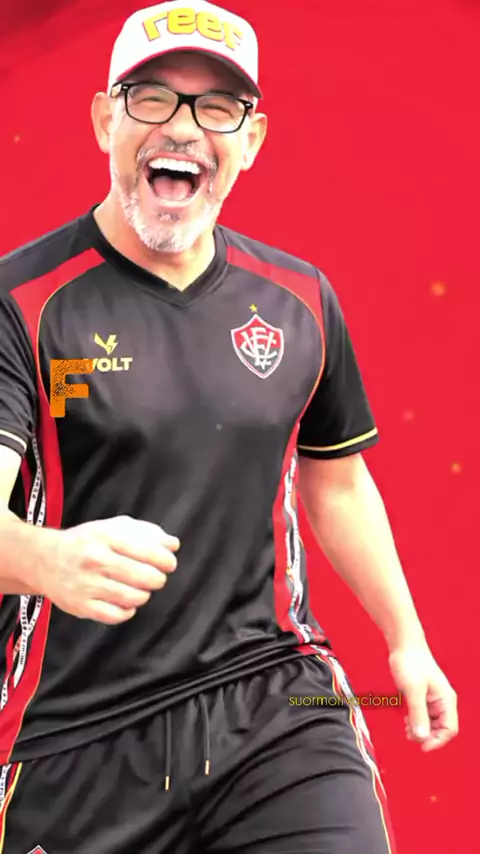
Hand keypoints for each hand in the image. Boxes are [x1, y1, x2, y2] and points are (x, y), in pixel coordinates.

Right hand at [33, 515, 179, 624]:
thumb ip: (146, 533)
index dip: (165, 560)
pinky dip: (127, 610)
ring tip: (138, 588)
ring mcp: (87, 585)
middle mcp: (96, 560)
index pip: (147, 551)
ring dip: (143, 594)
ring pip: (134, 598)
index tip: (169, 563)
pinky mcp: (81, 606)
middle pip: (145, 577)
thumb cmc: (87, 542)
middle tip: (154, 577)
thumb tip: (173, 544)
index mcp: (106, 536)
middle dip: (157, 579)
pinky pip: (117, 615)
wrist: (44, 560)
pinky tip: (124, 601)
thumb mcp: (113, 527)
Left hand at [389, 644, 457, 750]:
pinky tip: (406, 721)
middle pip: (441, 729)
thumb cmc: (410, 662)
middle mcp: (443, 701)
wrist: (403, 645)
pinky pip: (424, 715)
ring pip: (432, 723)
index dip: (437, 740)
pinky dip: (417, 721)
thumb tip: (422, 736)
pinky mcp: (424, 696)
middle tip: (409, 736)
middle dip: (427, 736)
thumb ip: (418, 714)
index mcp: (446, 700)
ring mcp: (433, 699)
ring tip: (406, 730)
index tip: (421, 746)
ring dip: (421, 730)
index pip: (449, 729)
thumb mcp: (413, 690)